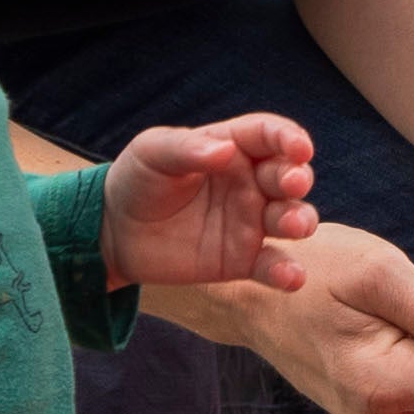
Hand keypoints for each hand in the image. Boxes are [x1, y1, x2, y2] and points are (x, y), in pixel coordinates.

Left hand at [102, 114, 318, 295]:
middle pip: (287, 176)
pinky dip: (287, 272)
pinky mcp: (243, 260)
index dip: (288, 138)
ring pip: (290, 218)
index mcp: (232, 148)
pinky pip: (272, 265)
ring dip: (300, 220)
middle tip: (293, 184)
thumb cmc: (137, 180)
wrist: (114, 232)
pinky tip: (290, 277)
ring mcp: (250, 223)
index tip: (299, 148)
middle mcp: (250, 183)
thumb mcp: (151, 152)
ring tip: (292, 226)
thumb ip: (185, 149)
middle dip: (297, 178)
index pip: (268, 135)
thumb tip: (226, 151)